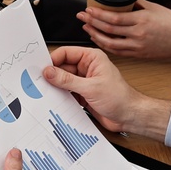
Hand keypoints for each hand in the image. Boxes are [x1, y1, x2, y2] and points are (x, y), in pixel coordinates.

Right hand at [46, 46, 170, 138]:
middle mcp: (87, 67)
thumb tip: (49, 72)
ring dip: (56, 87)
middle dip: (52, 75)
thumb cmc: (120, 98)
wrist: (129, 116)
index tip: (42, 69)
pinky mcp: (82, 93)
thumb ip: (67, 80)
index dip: (53, 60)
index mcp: (92, 58)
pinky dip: (61, 96)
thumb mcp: (90, 88)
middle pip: (62, 67)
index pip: (66, 53)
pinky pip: (66, 92)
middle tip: (41, 83)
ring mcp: (84, 81)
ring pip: (63, 80)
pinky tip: (57, 101)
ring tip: (49, 93)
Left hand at [78, 0, 170, 60]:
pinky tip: (99, 40)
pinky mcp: (138, 54)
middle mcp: (137, 34)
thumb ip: (138, 3)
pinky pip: (117, 51)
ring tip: (86, 28)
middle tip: (81, 16)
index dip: (98, 14)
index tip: (88, 10)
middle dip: (92, 22)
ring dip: (95, 35)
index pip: (114, 18)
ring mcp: (137, 46)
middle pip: (108, 30)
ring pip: (110, 43)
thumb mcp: (155, 7)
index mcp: (141, 20)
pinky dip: (106, 45)